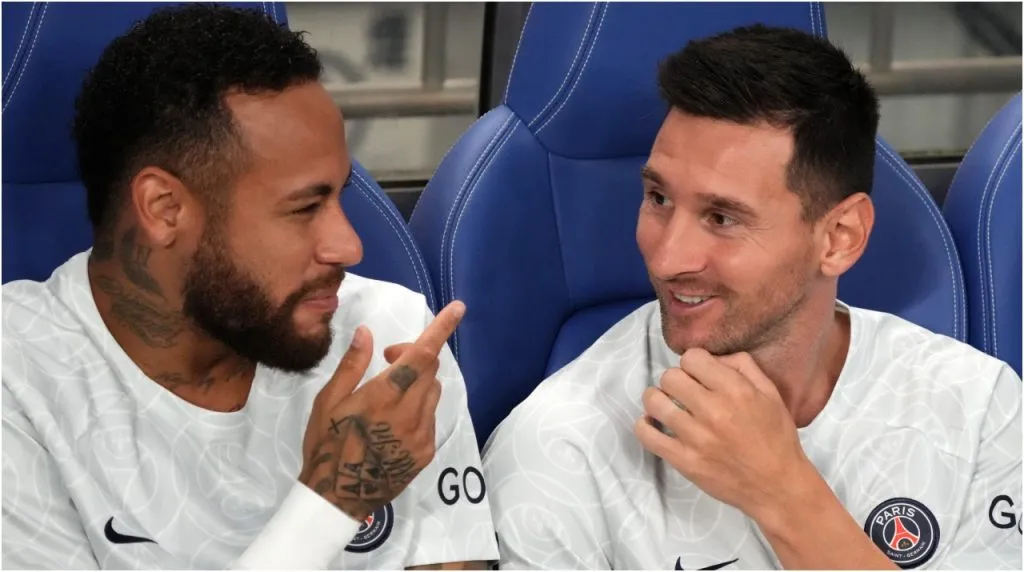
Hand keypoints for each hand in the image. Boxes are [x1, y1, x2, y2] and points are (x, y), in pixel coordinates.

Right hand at [298, 300, 465, 521]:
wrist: (338, 496)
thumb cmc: (326, 444)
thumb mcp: (328, 401)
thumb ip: (353, 365)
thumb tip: (367, 332)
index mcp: (384, 395)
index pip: (422, 354)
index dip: (442, 328)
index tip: (458, 308)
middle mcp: (411, 412)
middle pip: (430, 369)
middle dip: (415, 355)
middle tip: (387, 358)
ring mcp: (422, 433)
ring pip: (433, 391)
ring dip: (418, 381)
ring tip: (389, 392)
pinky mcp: (427, 451)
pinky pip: (431, 416)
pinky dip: (419, 407)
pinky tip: (394, 420)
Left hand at [635, 349, 815, 520]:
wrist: (778, 486)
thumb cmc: (776, 438)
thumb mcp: (770, 393)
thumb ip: (742, 366)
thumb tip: (713, 357)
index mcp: (735, 390)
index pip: (691, 357)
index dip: (693, 363)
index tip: (698, 375)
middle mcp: (713, 411)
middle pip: (669, 377)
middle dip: (675, 380)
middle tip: (684, 392)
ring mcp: (695, 437)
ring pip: (654, 401)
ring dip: (657, 399)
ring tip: (667, 405)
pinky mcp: (684, 461)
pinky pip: (647, 435)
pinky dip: (644, 425)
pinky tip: (654, 423)